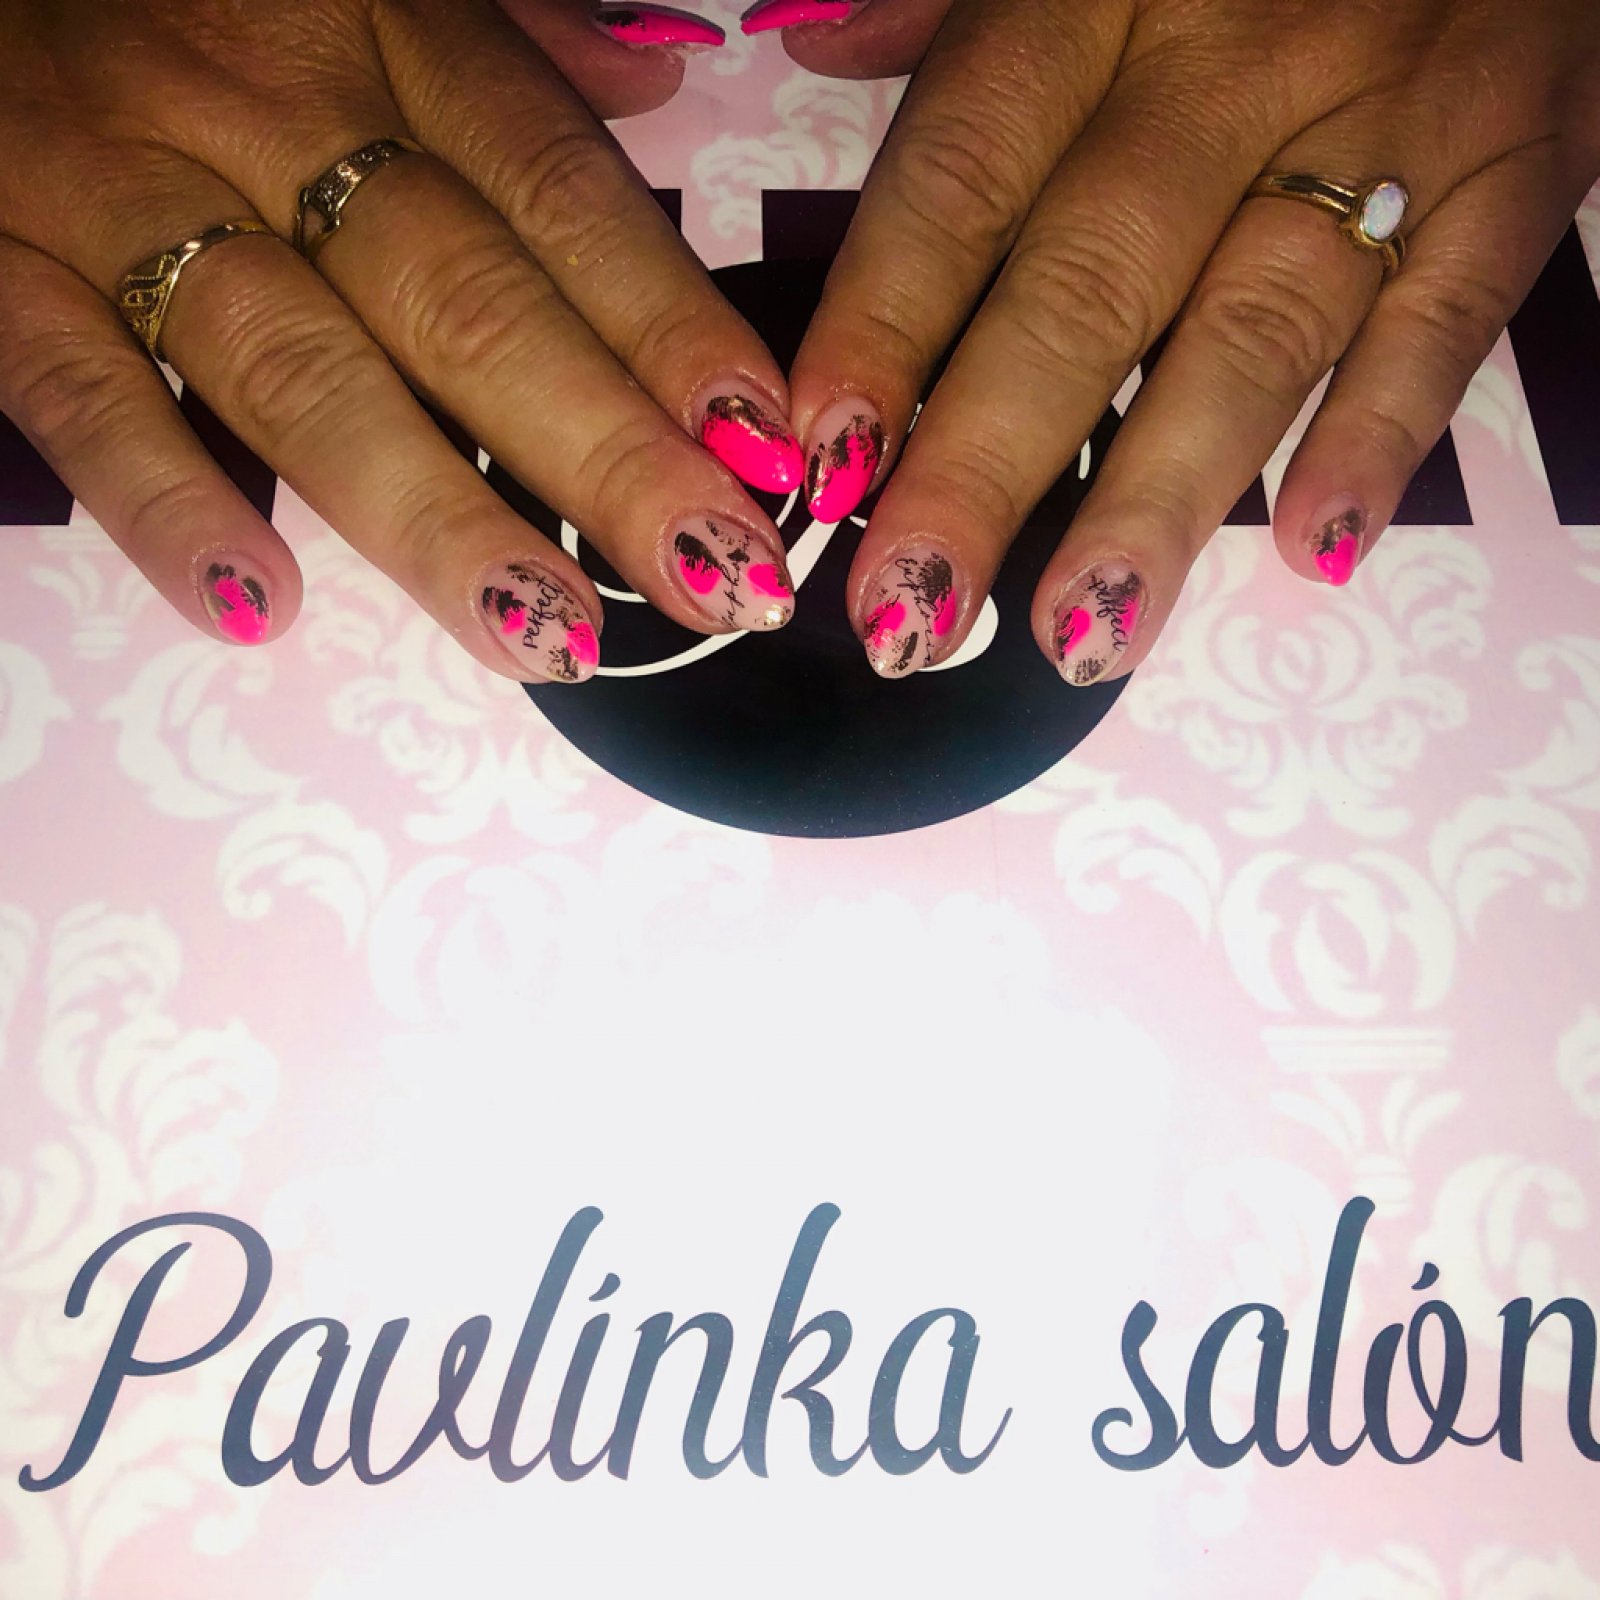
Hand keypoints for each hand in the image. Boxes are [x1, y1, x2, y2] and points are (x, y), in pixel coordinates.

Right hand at [0, 1, 804, 684]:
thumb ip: (507, 44)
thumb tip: (654, 83)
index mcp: (382, 27)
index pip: (557, 194)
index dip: (670, 327)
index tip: (766, 451)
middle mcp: (265, 107)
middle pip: (466, 305)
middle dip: (607, 460)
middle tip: (717, 580)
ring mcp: (123, 188)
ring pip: (302, 373)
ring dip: (438, 519)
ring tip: (553, 638)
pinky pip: (81, 391)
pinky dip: (166, 502)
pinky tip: (259, 608)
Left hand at [768, 0, 1599, 682]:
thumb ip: (952, 3)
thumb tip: (814, 58)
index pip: (960, 179)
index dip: (884, 332)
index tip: (823, 469)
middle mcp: (1230, 58)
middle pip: (1086, 288)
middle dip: (987, 467)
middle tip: (911, 611)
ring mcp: (1385, 113)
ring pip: (1255, 330)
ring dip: (1159, 499)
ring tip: (1080, 634)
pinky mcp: (1515, 162)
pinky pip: (1450, 312)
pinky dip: (1386, 433)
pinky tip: (1315, 547)